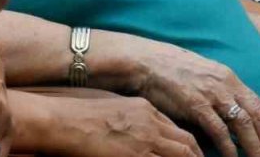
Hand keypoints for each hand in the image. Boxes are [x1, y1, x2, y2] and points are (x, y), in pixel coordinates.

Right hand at [31, 94, 203, 156]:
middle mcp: (150, 123)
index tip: (194, 155)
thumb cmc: (82, 115)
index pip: (177, 130)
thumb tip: (141, 133)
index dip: (189, 146)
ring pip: (181, 156)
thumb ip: (134, 119)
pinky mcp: (136, 156)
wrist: (65, 121)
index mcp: (145, 109)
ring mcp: (145, 141)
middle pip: (186, 143)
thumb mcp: (115, 109)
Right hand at [114, 36, 259, 156]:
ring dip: (253, 147)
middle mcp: (225, 84)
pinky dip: (228, 146)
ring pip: (242, 124)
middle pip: (255, 116)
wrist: (149, 62)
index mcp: (228, 77)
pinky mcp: (196, 104)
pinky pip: (218, 129)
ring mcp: (211, 94)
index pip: (257, 104)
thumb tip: (231, 114)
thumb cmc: (173, 71)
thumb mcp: (204, 76)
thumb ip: (219, 92)